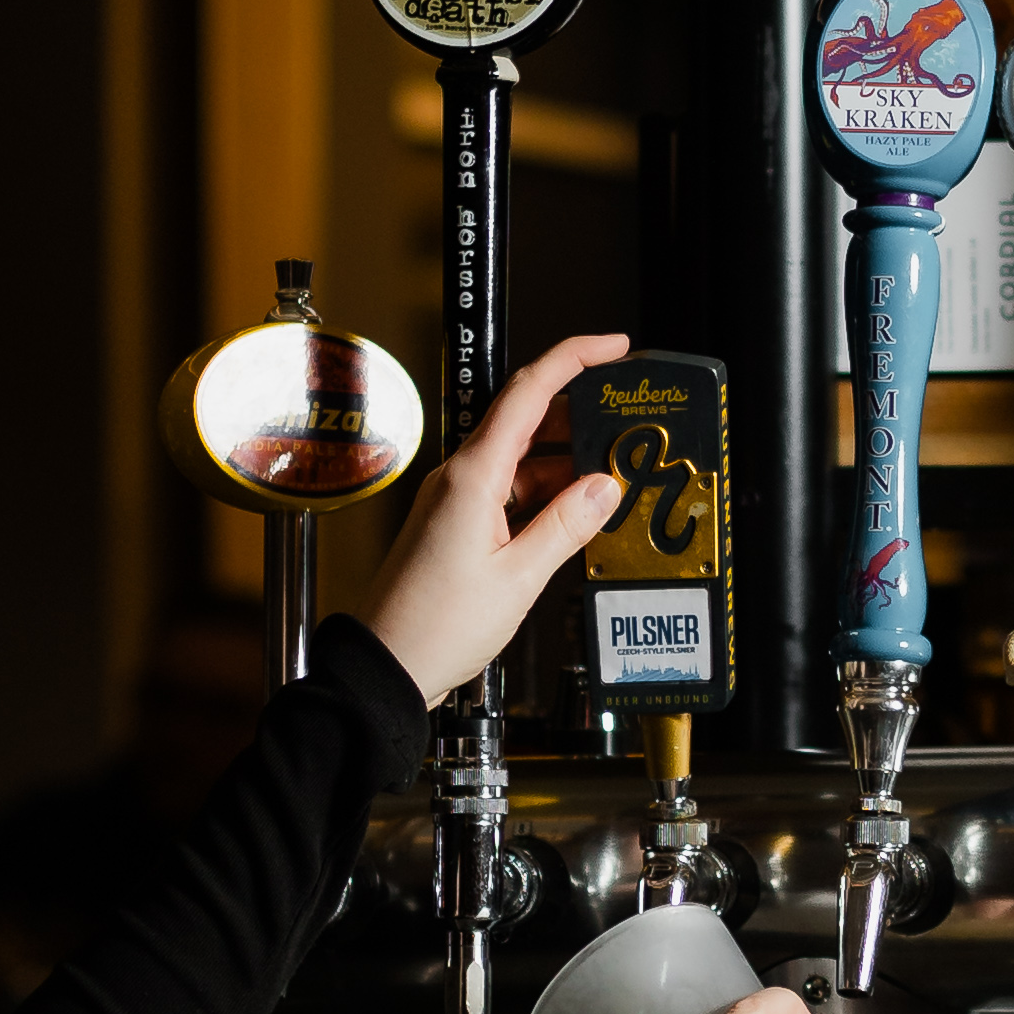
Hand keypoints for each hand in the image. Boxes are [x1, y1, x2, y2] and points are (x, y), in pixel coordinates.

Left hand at [360, 332, 631, 706]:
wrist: (387, 664)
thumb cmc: (436, 626)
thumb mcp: (519, 578)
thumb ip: (566, 527)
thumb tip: (603, 487)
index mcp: (473, 476)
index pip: (528, 392)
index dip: (573, 359)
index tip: (613, 348)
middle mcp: (461, 478)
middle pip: (526, 421)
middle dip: (580, 416)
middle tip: (626, 423)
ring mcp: (456, 501)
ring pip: (521, 460)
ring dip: (566, 463)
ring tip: (612, 475)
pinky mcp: (457, 526)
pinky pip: (509, 493)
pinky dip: (545, 495)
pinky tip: (574, 513)